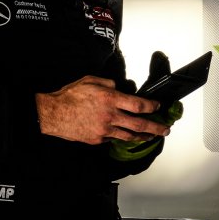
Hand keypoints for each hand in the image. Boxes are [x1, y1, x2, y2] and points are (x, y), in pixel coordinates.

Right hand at [34, 75, 172, 144]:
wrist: (53, 114)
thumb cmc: (69, 96)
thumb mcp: (90, 80)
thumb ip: (108, 84)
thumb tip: (120, 89)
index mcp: (110, 99)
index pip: (138, 105)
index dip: (151, 106)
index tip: (157, 106)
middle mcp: (110, 116)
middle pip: (139, 124)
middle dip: (156, 127)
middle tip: (165, 128)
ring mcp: (104, 130)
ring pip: (129, 136)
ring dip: (143, 136)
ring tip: (152, 136)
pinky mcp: (98, 139)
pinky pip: (114, 139)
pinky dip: (122, 137)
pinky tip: (126, 136)